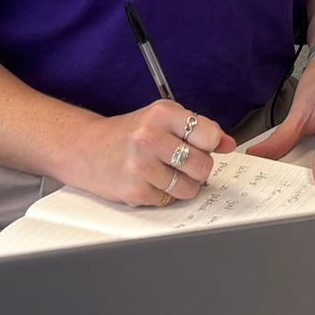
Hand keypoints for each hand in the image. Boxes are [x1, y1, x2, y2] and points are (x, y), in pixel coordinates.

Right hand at [66, 100, 233, 206]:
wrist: (86, 149)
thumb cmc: (128, 134)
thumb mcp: (163, 120)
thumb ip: (198, 129)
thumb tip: (229, 144)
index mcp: (161, 114)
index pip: (209, 134)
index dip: (210, 144)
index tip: (202, 145)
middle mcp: (150, 138)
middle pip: (203, 165)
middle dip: (198, 168)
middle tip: (183, 162)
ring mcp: (141, 166)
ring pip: (190, 188)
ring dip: (184, 184)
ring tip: (166, 172)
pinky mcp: (135, 191)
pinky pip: (170, 200)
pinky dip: (165, 194)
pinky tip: (150, 181)